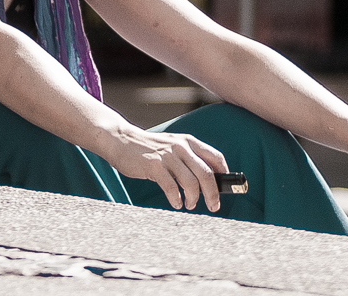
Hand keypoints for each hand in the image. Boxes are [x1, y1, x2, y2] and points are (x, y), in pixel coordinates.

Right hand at [105, 125, 228, 212]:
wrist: (120, 140)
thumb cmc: (148, 149)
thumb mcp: (172, 147)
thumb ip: (189, 159)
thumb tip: (210, 182)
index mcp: (188, 142)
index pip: (216, 157)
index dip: (226, 174)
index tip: (227, 188)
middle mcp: (180, 147)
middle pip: (207, 174)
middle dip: (213, 194)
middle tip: (213, 206)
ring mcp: (167, 156)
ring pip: (191, 182)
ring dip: (194, 199)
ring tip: (190, 205)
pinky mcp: (153, 166)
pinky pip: (171, 187)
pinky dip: (176, 199)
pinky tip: (176, 203)